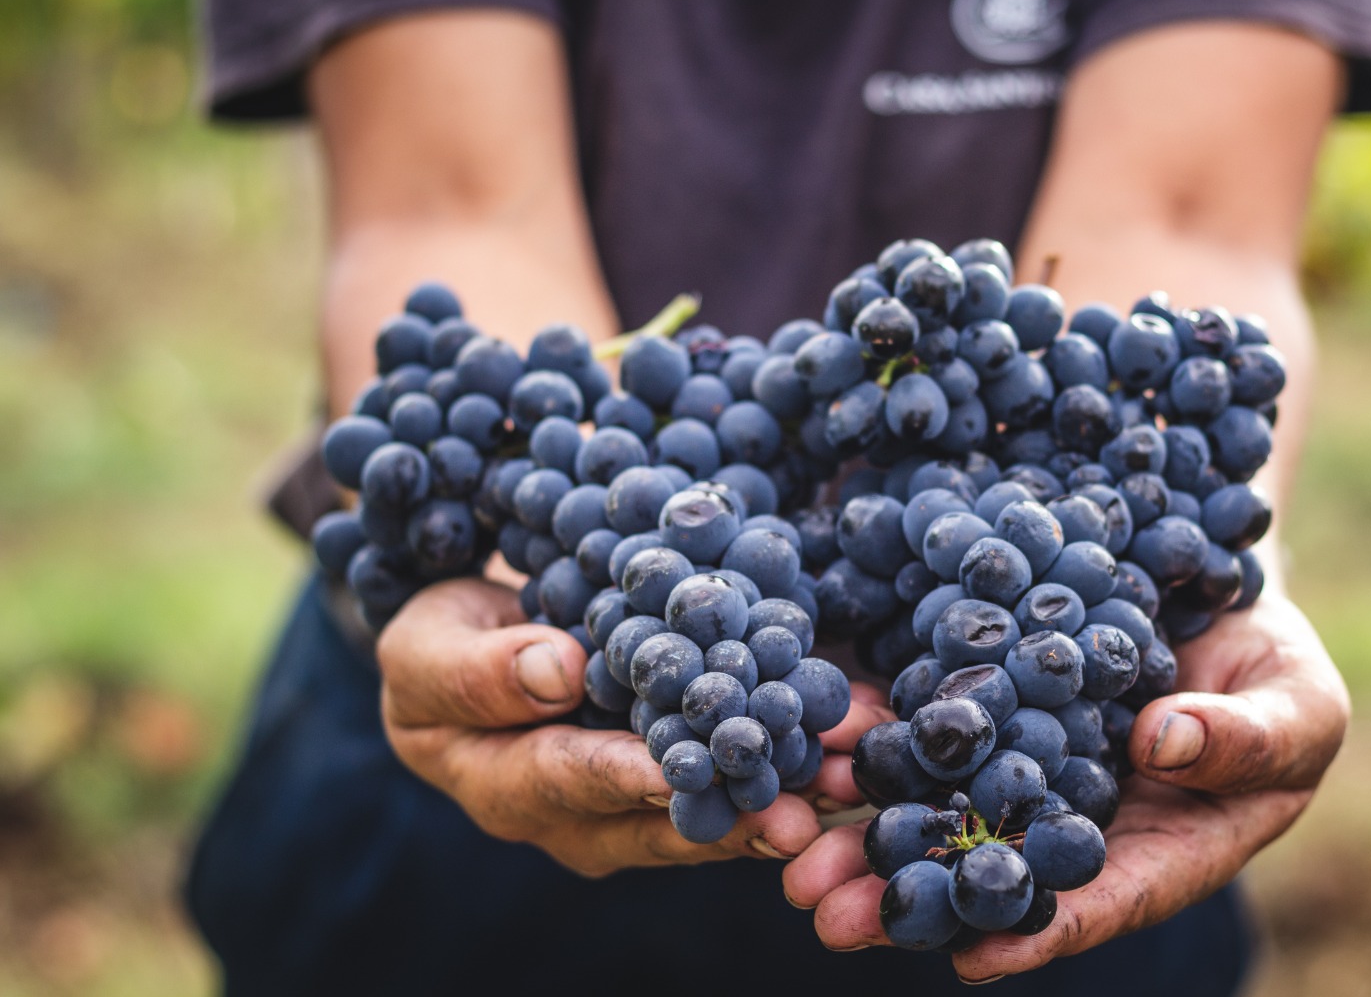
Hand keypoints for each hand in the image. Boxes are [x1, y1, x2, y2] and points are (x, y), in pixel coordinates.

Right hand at [377, 578, 886, 875]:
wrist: (473, 645)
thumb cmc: (439, 645)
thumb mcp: (427, 647)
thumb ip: (477, 672)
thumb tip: (557, 671)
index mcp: (508, 787)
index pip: (574, 781)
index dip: (630, 775)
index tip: (684, 768)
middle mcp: (585, 814)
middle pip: (666, 817)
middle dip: (739, 810)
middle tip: (805, 810)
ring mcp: (641, 798)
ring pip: (718, 803)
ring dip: (787, 789)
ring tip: (849, 774)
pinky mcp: (687, 766)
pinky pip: (743, 767)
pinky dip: (796, 749)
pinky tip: (851, 728)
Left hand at [783, 591, 1349, 982]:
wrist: (1208, 586)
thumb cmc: (1275, 671)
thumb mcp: (1297, 705)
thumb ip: (1246, 740)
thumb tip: (1163, 743)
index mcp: (1157, 847)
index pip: (1096, 899)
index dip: (1038, 928)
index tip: (971, 957)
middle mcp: (1073, 816)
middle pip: (987, 866)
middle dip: (909, 895)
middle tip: (831, 918)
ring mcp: (1020, 756)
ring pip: (936, 801)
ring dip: (862, 828)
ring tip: (790, 855)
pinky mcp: (982, 694)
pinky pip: (923, 720)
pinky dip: (871, 738)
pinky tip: (817, 750)